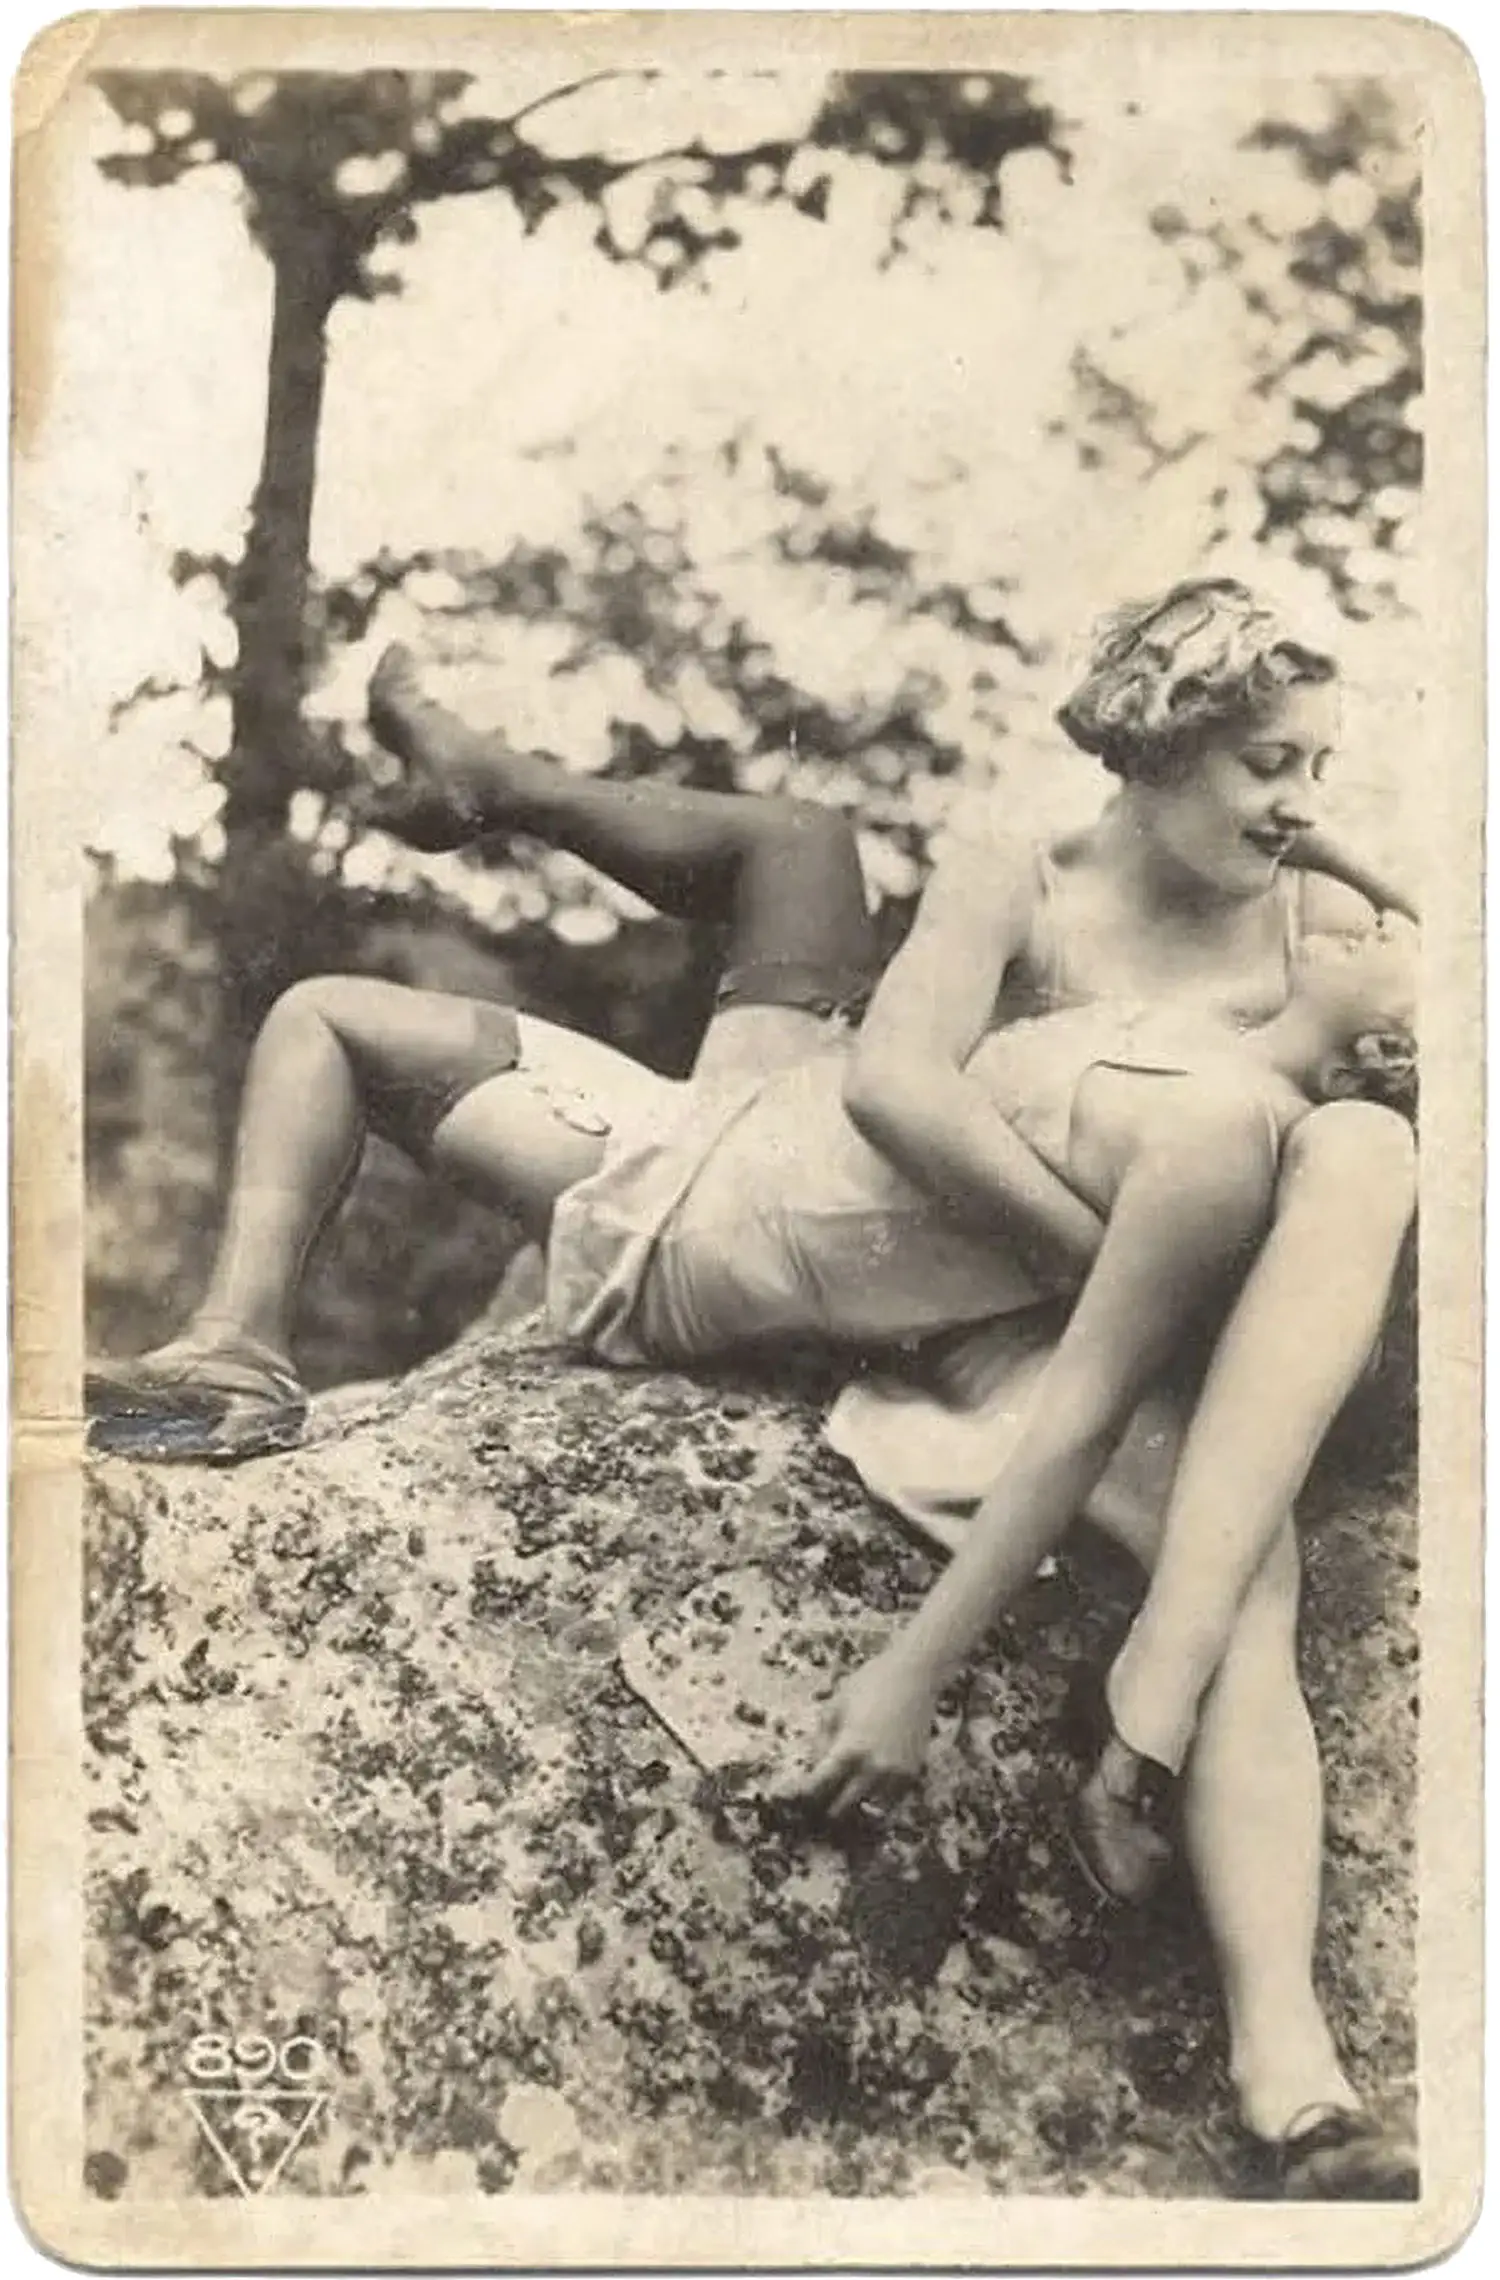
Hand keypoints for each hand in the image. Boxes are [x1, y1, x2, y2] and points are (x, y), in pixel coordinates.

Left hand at [769, 1650, 938, 1819]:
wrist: (914, 1676)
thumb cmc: (869, 1684)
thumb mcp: (834, 1707)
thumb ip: (821, 1742)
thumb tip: (815, 1768)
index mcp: (849, 1749)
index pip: (818, 1787)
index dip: (803, 1795)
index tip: (794, 1797)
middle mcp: (873, 1768)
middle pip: (842, 1807)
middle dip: (826, 1806)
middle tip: (819, 1799)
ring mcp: (895, 1774)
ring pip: (867, 1807)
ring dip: (853, 1804)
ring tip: (844, 1794)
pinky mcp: (912, 1773)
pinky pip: (889, 1798)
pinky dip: (876, 1796)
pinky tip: (868, 1783)